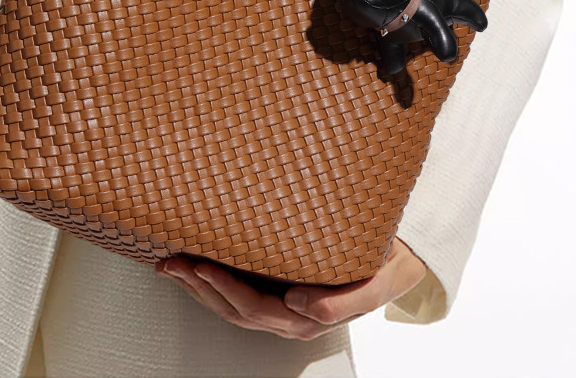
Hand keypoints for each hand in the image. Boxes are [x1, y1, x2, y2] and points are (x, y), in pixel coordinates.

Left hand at [154, 237, 427, 340]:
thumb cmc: (388, 264)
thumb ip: (346, 299)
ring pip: (232, 306)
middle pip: (236, 309)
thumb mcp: (379, 280)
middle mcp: (293, 316)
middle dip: (201, 286)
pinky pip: (240, 295)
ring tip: (173, 265)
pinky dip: (213, 282)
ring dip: (199, 287)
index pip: (257, 307)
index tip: (204, 265)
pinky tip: (194, 267)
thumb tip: (301, 305)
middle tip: (175, 261)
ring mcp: (284, 307)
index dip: (226, 289)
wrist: (402, 260)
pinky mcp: (280, 290)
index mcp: (312, 315)